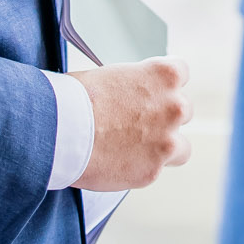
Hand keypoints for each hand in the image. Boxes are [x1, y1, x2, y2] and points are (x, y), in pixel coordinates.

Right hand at [73, 56, 193, 191]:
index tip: (155, 93)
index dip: (165, 85)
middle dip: (164, 118)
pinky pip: (155, 170)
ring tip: (135, 150)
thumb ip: (133, 86)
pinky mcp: (152, 170)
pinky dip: (141, 169)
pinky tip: (119, 163)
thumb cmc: (76, 99)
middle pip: (183, 111)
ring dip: (163, 148)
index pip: (182, 73)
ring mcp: (166, 140)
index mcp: (164, 75)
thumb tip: (132, 95)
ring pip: (180, 147)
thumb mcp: (110, 76)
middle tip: (138, 125)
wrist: (60, 130)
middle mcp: (174, 106)